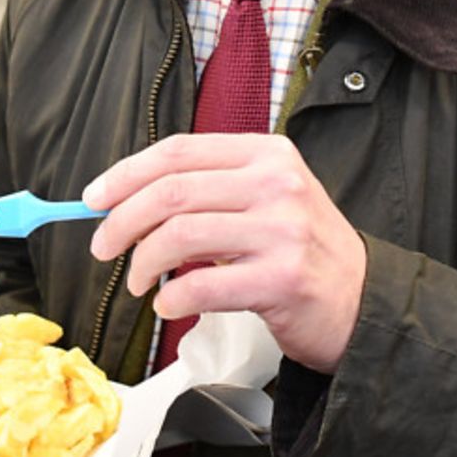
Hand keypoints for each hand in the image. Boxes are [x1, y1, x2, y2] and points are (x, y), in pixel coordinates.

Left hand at [82, 132, 366, 372]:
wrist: (362, 299)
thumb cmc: (302, 250)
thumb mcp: (267, 197)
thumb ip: (210, 189)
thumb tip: (126, 199)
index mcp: (267, 154)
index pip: (178, 152)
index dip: (126, 173)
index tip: (95, 198)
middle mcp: (276, 184)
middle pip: (171, 191)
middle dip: (121, 221)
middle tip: (103, 247)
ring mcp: (282, 231)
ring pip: (179, 236)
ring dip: (142, 264)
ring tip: (138, 282)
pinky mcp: (282, 279)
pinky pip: (201, 285)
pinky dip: (171, 298)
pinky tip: (167, 305)